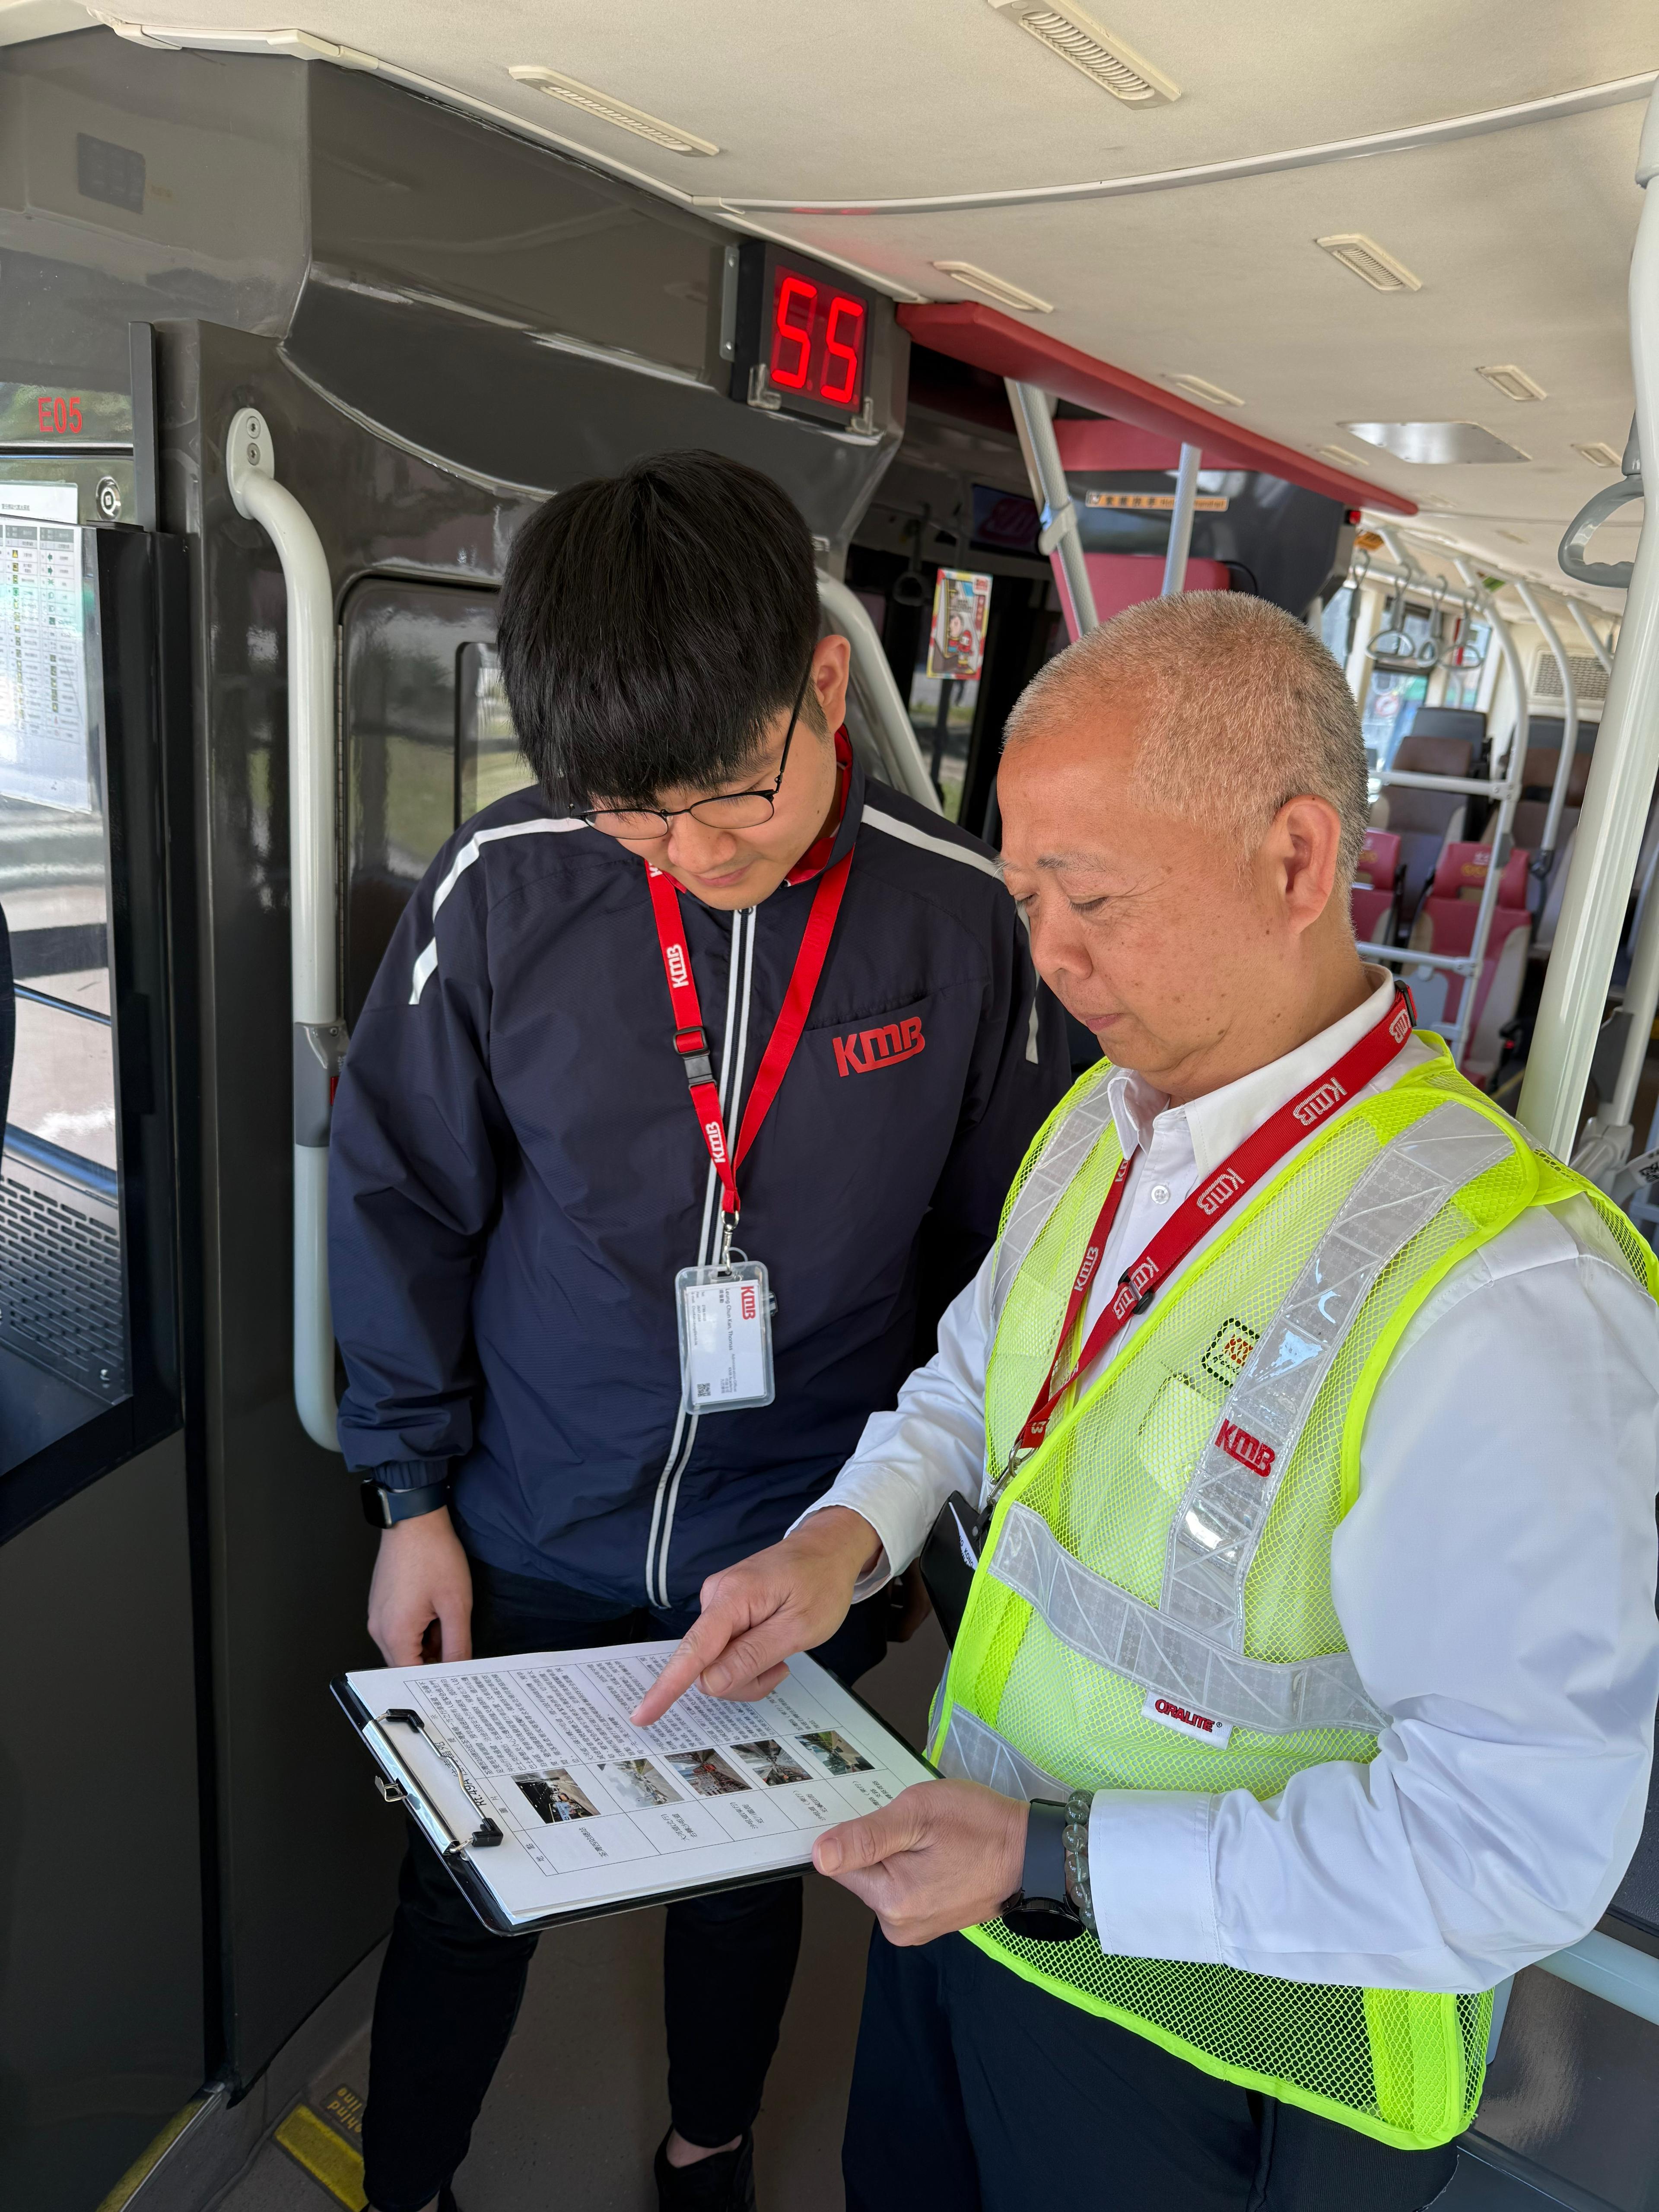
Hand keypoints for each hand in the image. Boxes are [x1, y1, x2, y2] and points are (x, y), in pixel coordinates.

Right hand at [366, 1507, 472, 1664]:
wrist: (415, 1519)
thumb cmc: (433, 1554)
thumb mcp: (456, 1604)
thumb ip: (457, 1645)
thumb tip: (458, 1670)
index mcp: (395, 1634)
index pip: (412, 1676)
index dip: (436, 1680)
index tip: (456, 1677)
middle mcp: (379, 1628)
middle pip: (406, 1663)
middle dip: (434, 1658)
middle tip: (458, 1644)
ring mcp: (377, 1615)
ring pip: (404, 1645)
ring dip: (427, 1640)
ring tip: (446, 1616)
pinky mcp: (381, 1603)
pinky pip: (399, 1628)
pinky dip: (419, 1626)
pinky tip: (435, 1607)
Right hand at [631, 1506, 882, 1724]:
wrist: (828, 1547)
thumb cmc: (821, 1583)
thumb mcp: (800, 1627)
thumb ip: (753, 1655)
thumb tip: (708, 1683)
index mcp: (732, 1598)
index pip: (693, 1650)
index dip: (667, 1687)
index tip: (642, 1716)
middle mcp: (715, 1598)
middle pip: (708, 1666)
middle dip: (743, 1680)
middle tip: (781, 1668)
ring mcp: (718, 1602)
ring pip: (717, 1663)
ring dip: (748, 1671)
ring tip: (782, 1652)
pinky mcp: (725, 1609)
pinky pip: (724, 1650)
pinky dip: (747, 1659)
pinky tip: (771, 1643)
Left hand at [812, 1779, 1026, 1945]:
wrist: (1032, 1852)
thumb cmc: (980, 1826)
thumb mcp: (920, 1814)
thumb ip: (868, 1836)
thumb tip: (819, 1856)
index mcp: (892, 1901)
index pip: (842, 1863)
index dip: (857, 1832)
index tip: (886, 1816)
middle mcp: (899, 1925)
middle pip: (863, 1872)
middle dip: (881, 1842)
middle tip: (917, 1822)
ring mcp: (917, 1928)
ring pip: (884, 1878)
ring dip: (899, 1853)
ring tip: (933, 1836)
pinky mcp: (932, 1922)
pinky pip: (905, 1888)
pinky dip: (914, 1866)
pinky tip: (938, 1850)